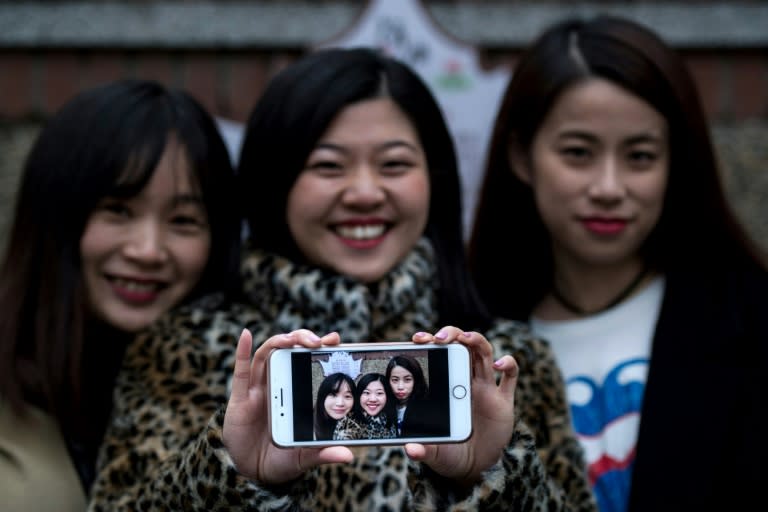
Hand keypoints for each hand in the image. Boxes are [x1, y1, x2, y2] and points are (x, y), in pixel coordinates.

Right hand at [223, 328, 353, 484]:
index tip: (335, 339)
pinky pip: (241, 372)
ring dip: (279, 342)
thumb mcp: (304, 457)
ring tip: (291, 339)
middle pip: (289, 352)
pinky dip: (242, 351)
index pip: (309, 363)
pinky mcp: (241, 398)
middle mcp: (278, 386)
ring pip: (268, 356)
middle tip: (316, 340)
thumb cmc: (281, 459)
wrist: (252, 473)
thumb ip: (323, 453)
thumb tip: (348, 457)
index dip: (320, 348)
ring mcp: (259, 390)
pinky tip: (246, 336)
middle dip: (301, 339)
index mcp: (296, 394)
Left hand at [407, 326, 517, 483]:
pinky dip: (508, 364)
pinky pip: (511, 376)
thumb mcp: (434, 453)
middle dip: (452, 334)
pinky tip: (499, 365)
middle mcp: (466, 381)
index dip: (431, 342)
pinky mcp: (504, 401)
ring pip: (484, 353)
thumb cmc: (449, 453)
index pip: (439, 355)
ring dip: (476, 340)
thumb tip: (410, 450)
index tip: (418, 339)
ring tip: (466, 338)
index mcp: (446, 386)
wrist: (474, 468)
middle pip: (462, 346)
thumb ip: (423, 450)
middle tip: (439, 338)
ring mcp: (486, 388)